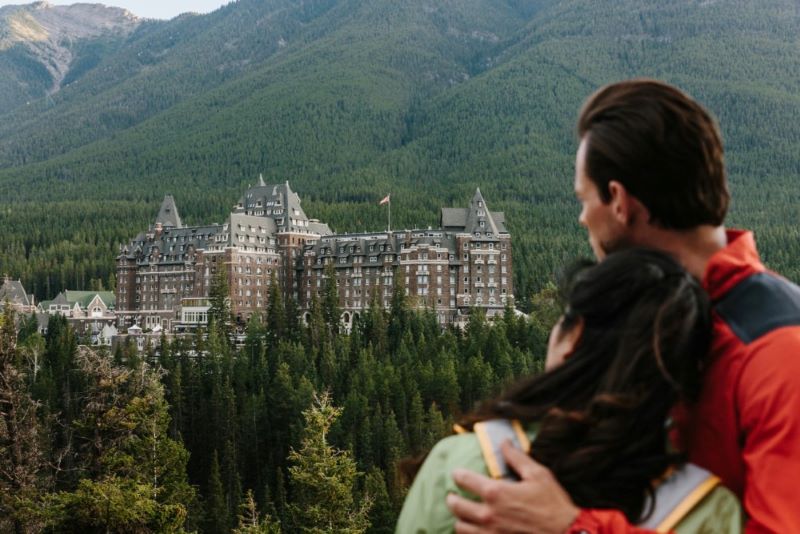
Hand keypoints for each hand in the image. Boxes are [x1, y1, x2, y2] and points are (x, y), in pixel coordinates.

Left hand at [447, 440, 579, 533]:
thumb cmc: (553, 504)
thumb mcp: (538, 475)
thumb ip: (517, 458)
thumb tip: (504, 442)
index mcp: (496, 493)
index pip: (464, 479)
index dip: (458, 474)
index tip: (457, 474)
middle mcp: (488, 514)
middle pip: (456, 506)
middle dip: (452, 498)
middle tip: (453, 496)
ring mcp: (490, 533)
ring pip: (460, 527)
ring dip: (459, 519)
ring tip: (463, 515)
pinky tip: (474, 530)